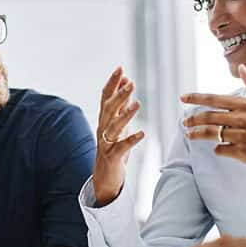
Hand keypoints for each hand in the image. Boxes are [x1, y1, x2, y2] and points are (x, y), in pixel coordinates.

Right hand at [91, 66, 144, 206]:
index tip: (120, 68)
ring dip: (126, 114)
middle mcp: (102, 128)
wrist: (104, 178)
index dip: (112, 83)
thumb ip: (121, 106)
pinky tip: (142, 134)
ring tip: (137, 104)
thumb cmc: (113, 149)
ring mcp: (106, 143)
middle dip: (119, 95)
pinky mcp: (112, 157)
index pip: (105, 97)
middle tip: (131, 83)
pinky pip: (121, 147)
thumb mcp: (118, 125)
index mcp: (104, 119)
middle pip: (109, 109)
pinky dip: (131, 140)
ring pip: (114, 126)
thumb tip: (126, 84)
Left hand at [180, 64, 245, 197]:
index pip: (215, 99)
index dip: (196, 98)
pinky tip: (218, 149)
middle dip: (193, 119)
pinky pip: (221, 149)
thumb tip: (242, 67)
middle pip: (209, 116)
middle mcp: (243, 119)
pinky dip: (217, 149)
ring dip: (197, 134)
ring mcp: (242, 136)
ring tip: (190, 135)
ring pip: (211, 133)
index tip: (183, 98)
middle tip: (185, 122)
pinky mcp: (242, 153)